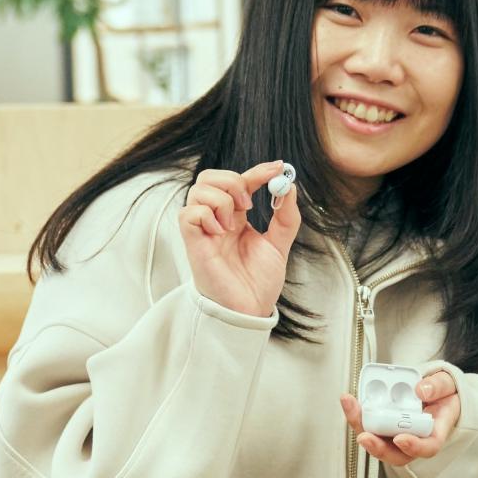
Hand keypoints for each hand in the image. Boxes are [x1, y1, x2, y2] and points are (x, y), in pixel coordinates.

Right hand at [178, 161, 300, 316]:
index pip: (239, 181)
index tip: (278, 168)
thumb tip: (289, 187)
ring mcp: (203, 230)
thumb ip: (286, 217)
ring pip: (198, 190)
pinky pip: (188, 213)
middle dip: (233, 180)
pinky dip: (207, 214)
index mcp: (236, 218)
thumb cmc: (258, 282)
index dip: (257, 171)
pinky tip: (221, 232)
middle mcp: (217, 220)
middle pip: (209, 177)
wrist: (250, 310)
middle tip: (249, 203)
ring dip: (221, 199)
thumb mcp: (279, 244)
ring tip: (234, 225)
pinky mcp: (193, 243)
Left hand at [339, 370, 460, 466]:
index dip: (414, 447)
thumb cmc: (444, 394)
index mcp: (435, 432)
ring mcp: (396, 435)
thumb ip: (438, 386)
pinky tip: (350, 402)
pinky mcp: (383, 427)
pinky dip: (358, 416)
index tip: (400, 439)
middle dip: (378, 448)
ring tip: (351, 407)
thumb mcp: (448, 384)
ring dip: (362, 428)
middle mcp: (414, 439)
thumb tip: (421, 390)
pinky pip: (369, 426)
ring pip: (378, 442)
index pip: (428, 447)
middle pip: (396, 454)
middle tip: (365, 436)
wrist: (436, 392)